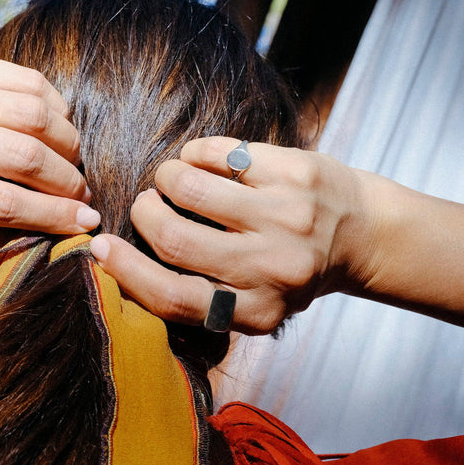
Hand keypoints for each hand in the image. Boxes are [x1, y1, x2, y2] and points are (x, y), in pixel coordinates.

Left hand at [0, 50, 98, 257]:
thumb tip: (49, 242)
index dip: (51, 214)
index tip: (85, 222)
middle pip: (20, 156)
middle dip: (65, 181)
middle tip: (82, 195)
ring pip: (31, 113)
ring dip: (66, 142)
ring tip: (71, 162)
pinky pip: (28, 80)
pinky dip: (55, 107)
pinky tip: (57, 128)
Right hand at [89, 137, 372, 334]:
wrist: (363, 233)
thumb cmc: (291, 267)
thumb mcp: (254, 301)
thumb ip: (201, 296)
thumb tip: (117, 269)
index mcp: (256, 312)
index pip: (173, 297)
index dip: (126, 271)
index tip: (99, 249)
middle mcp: (274, 270)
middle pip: (174, 240)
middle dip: (145, 215)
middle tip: (145, 204)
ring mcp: (288, 218)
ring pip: (191, 189)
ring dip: (167, 178)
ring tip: (171, 179)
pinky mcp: (296, 174)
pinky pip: (220, 153)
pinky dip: (197, 153)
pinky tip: (201, 160)